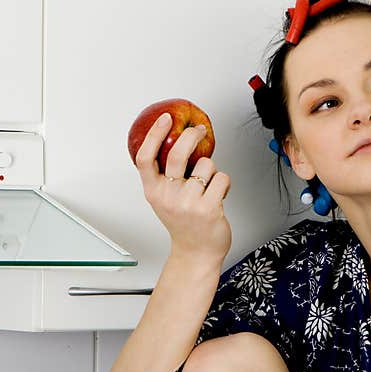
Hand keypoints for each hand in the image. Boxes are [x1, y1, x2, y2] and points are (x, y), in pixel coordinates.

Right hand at [134, 113, 231, 264]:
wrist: (197, 252)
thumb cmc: (184, 223)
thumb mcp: (165, 200)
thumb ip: (165, 176)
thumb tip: (177, 141)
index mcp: (154, 192)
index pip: (146, 158)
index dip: (154, 135)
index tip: (165, 119)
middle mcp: (168, 196)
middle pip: (177, 154)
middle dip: (191, 135)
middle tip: (199, 130)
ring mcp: (188, 203)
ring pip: (207, 164)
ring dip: (213, 170)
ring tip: (209, 186)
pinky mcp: (208, 208)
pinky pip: (222, 178)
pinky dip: (224, 183)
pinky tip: (219, 194)